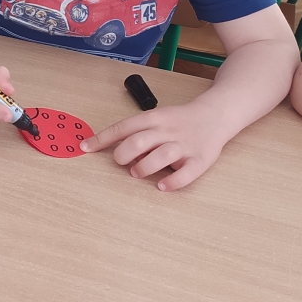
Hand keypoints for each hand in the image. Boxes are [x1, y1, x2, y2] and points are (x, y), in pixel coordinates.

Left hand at [80, 102, 225, 190]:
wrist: (216, 114)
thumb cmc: (178, 120)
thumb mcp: (156, 118)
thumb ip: (137, 132)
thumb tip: (113, 149)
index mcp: (154, 118)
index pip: (123, 127)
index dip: (102, 139)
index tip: (85, 148)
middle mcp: (168, 131)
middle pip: (139, 141)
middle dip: (123, 154)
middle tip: (121, 162)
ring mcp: (185, 145)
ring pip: (162, 155)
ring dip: (144, 167)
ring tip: (137, 172)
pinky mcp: (200, 160)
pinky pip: (187, 173)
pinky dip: (173, 181)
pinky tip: (162, 186)